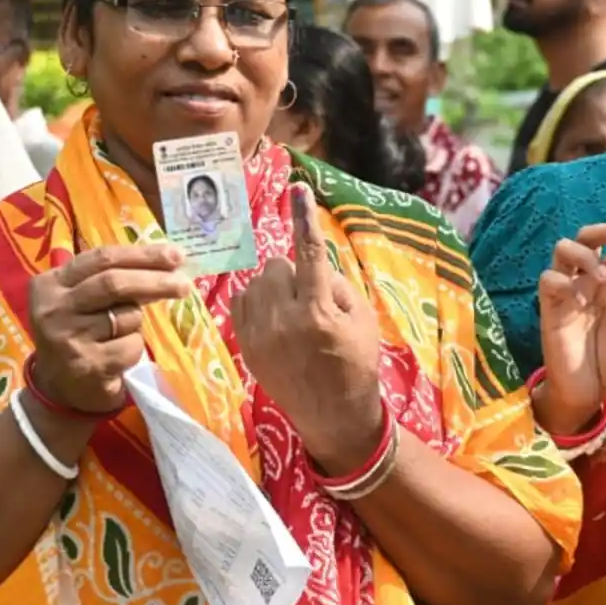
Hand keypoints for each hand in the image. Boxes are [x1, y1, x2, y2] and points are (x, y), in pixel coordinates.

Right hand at [27, 243, 193, 414]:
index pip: (102, 259)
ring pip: (126, 316)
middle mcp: (54, 308)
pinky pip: (130, 346)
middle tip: (184, 284)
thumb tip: (166, 263)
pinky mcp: (87, 365)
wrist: (58, 389)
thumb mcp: (81, 301)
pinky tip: (120, 357)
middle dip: (155, 280)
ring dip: (137, 323)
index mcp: (51, 283)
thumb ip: (110, 279)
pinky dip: (135, 347)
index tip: (175, 255)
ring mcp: (68, 338)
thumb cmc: (78, 335)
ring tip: (124, 334)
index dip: (142, 254)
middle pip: (114, 283)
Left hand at [231, 183, 384, 471]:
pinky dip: (258, 301)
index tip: (298, 189)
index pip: (310, 255)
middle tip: (310, 297)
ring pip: (257, 282)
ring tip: (293, 311)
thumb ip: (335, 284)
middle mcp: (285, 323)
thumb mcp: (363, 319)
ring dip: (275, 286)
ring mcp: (260, 336)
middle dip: (293, 272)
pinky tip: (276, 319)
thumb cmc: (356, 362)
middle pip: (277, 265)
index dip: (304, 219)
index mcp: (319, 314)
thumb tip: (309, 260)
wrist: (333, 415)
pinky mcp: (245, 346)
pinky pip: (242, 300)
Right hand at [536, 223, 605, 434]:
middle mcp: (588, 280)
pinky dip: (564, 282)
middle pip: (588, 238)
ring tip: (605, 276)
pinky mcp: (550, 306)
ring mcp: (567, 290)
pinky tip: (581, 300)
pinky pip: (549, 280)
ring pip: (564, 249)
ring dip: (586, 255)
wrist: (585, 389)